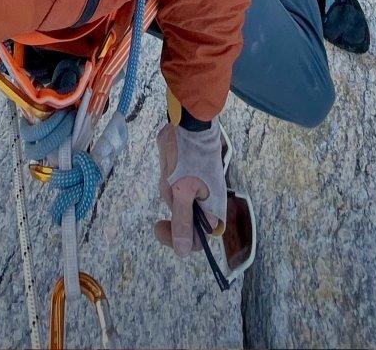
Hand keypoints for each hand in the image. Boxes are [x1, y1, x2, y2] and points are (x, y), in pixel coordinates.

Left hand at [154, 121, 226, 256]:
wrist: (190, 123)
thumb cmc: (189, 157)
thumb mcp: (182, 191)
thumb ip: (182, 222)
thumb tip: (183, 252)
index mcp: (212, 212)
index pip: (196, 241)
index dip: (179, 240)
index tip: (162, 227)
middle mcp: (207, 205)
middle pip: (185, 225)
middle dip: (171, 211)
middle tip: (163, 199)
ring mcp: (197, 192)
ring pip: (177, 206)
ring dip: (169, 193)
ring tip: (170, 172)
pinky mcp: (188, 180)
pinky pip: (175, 191)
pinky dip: (169, 184)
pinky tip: (170, 167)